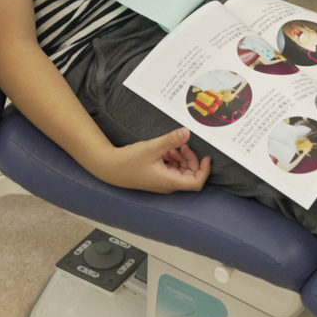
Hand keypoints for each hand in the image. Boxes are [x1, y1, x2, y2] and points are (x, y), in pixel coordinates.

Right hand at [92, 128, 211, 193]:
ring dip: (181, 158)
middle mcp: (168, 184)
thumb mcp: (151, 148)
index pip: (196, 182)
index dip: (204, 170)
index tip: (206, 156)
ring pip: (181, 171)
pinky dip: (172, 158)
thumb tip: (187, 132)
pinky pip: (172, 169)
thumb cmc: (129, 162)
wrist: (109, 168)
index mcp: (170, 181)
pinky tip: (165, 150)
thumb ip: (170, 141)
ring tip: (172, 146)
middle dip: (190, 159)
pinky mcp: (157, 176)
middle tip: (182, 145)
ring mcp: (162, 181)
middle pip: (190, 174)